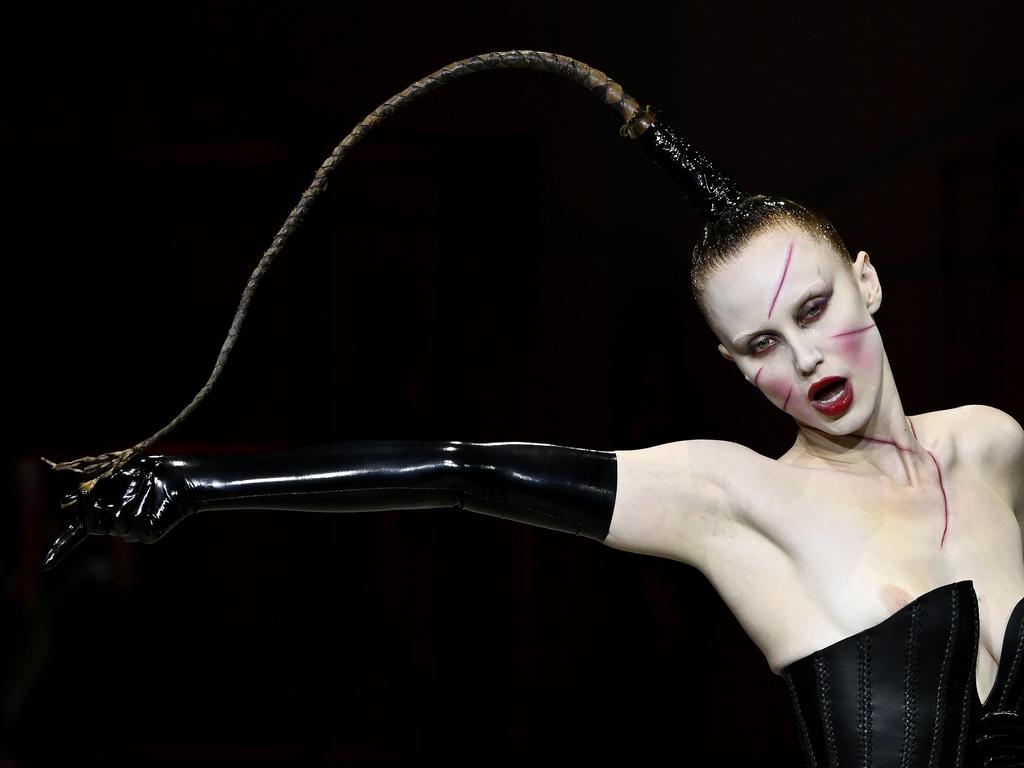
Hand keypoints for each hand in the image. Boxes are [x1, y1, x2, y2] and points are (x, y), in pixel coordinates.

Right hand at [43, 456, 194, 570]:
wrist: (178, 474)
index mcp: (101, 513)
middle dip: (89, 506)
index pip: (76, 534)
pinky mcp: (149, 535)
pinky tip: (155, 495)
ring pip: (118, 520)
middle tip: (89, 491)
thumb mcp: (114, 474)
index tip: (45, 566)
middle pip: (92, 524)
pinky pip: (139, 523)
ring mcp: (131, 533)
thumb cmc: (146, 472)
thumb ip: (91, 486)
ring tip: (145, 482)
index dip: (60, 548)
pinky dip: (145, 502)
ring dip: (131, 496)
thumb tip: (64, 503)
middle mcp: (113, 526)